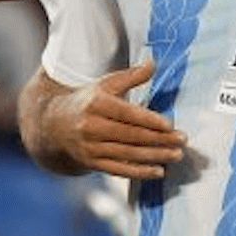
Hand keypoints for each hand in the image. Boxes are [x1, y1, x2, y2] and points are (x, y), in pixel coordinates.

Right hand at [42, 60, 187, 180]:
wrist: (52, 126)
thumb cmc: (87, 102)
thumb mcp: (105, 85)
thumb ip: (131, 76)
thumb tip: (154, 63)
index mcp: (97, 104)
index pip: (127, 113)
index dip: (149, 120)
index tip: (170, 125)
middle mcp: (92, 126)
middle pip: (131, 135)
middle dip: (159, 139)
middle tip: (182, 141)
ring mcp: (90, 147)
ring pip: (128, 153)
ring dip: (155, 156)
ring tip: (177, 155)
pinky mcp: (92, 163)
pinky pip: (119, 169)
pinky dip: (140, 172)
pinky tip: (159, 171)